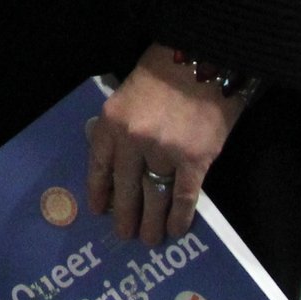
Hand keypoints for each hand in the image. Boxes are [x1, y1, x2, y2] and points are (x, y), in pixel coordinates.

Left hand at [84, 46, 245, 247]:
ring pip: (154, 198)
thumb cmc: (163, 72)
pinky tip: (176, 231)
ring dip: (151, 223)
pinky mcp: (195, 160)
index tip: (98, 210)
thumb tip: (117, 162)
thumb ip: (119, 127)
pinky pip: (184, 197)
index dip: (99, 191)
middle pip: (126, 188)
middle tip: (124, 234)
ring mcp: (164, 153)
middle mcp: (133, 141)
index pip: (99, 166)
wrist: (202, 59)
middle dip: (124, 216)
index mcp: (111, 123)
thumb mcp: (126, 96)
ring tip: (149, 239)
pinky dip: (179, 217)